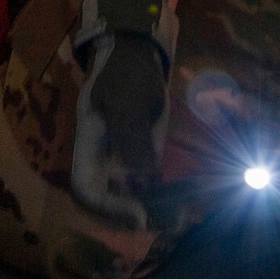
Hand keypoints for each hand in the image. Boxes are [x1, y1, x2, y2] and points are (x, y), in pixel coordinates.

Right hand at [68, 0, 178, 230]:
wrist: (136, 56)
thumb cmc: (126, 71)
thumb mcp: (127, 98)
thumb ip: (130, 135)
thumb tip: (137, 178)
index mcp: (88, 145)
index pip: (86, 189)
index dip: (107, 209)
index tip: (139, 216)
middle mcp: (102, 160)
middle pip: (110, 202)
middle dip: (139, 218)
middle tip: (175, 221)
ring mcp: (123, 161)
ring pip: (133, 199)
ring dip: (159, 211)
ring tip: (190, 216)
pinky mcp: (143, 158)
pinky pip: (152, 187)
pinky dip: (169, 198)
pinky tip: (193, 201)